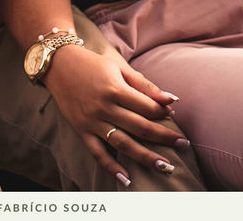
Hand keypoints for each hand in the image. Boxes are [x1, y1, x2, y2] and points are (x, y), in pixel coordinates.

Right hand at [43, 43, 188, 183]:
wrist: (58, 65)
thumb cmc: (93, 64)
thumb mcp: (119, 68)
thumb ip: (144, 85)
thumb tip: (171, 100)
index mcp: (115, 89)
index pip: (147, 107)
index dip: (163, 112)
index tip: (175, 117)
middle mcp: (104, 107)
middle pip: (140, 127)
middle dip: (164, 137)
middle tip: (184, 144)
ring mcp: (92, 121)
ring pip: (123, 143)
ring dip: (146, 157)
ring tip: (166, 166)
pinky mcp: (81, 130)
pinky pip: (97, 152)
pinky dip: (111, 166)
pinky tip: (126, 179)